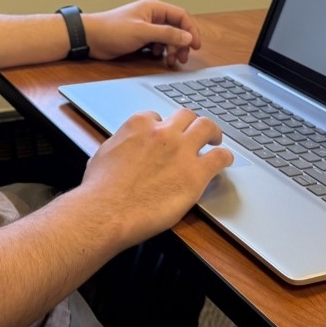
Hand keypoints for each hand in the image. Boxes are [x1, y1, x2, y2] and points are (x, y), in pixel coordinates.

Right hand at [78, 107, 233, 244]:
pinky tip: (224, 162)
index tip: (164, 136)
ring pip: (206, 127)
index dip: (162, 127)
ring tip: (215, 141)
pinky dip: (225, 157)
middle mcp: (163, 133)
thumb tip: (123, 148)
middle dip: (190, 123)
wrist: (106, 211)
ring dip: (213, 133)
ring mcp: (181, 151)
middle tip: (195, 133)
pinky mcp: (196, 174)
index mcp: (139, 125)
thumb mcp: (104, 154)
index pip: (157, 116)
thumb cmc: (100, 188)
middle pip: (186, 115)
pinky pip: (220, 157)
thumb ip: (120, 144)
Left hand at [82, 0, 201, 66]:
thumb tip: (187, 37)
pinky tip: (157, 57)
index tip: (196, 45)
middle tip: (182, 58)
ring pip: (168, 38)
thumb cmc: (112, 30)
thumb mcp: (142, 32)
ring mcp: (146, 27)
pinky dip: (161, 51)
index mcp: (154, 8)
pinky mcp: (140, 38)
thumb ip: (166, 34)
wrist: (90, 38)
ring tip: (171, 60)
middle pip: (176, 28)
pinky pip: (158, 44)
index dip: (191, 30)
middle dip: (181, 43)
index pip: (181, 16)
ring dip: (172, 49)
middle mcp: (152, 16)